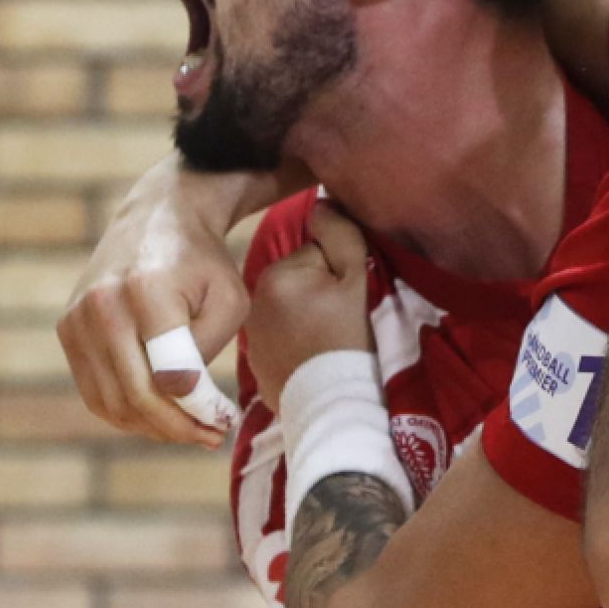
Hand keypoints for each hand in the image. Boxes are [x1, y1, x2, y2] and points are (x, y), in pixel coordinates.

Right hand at [57, 154, 263, 447]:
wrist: (158, 216)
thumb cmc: (204, 262)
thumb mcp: (229, 300)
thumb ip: (207, 353)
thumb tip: (180, 401)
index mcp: (146, 291)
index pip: (170, 377)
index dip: (200, 411)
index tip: (226, 422)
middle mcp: (102, 304)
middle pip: (136, 396)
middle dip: (177, 428)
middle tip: (211, 437)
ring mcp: (76, 317)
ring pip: (110, 402)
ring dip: (152, 428)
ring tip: (189, 430)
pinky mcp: (66, 328)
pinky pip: (94, 391)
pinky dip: (126, 413)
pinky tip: (160, 415)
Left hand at [247, 204, 373, 414]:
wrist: (336, 405)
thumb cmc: (350, 339)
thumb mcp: (356, 279)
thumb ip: (339, 233)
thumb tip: (320, 202)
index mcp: (277, 274)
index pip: (314, 254)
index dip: (338, 273)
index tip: (349, 298)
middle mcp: (254, 301)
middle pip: (298, 281)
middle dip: (318, 293)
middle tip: (341, 322)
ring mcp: (252, 335)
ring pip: (289, 309)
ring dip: (306, 318)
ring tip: (329, 343)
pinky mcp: (257, 363)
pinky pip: (280, 339)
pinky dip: (295, 345)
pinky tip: (313, 361)